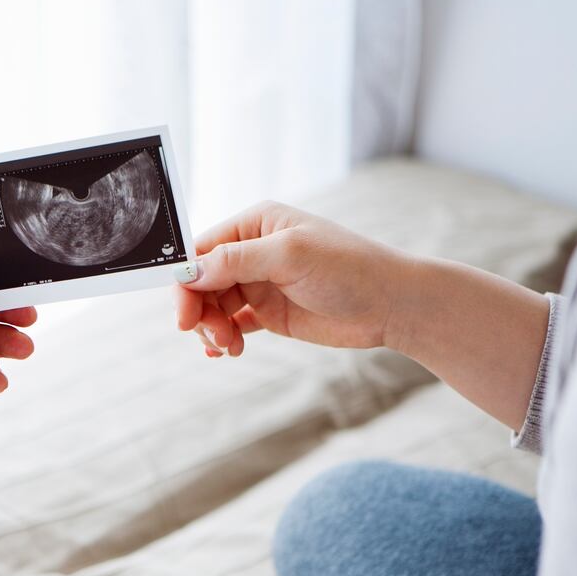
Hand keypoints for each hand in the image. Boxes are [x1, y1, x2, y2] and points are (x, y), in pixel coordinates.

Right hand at [175, 201, 409, 356]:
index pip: (202, 251)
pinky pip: (231, 323)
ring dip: (212, 328)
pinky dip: (222, 338)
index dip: (186, 282)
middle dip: (200, 311)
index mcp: (254, 224)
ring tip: (229, 347)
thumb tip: (189, 271)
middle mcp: (252, 251)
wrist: (392, 304)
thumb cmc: (349, 268)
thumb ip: (236, 260)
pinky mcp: (269, 312)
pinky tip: (226, 351)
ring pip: (214, 306)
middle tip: (213, 337)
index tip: (184, 315)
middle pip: (202, 282)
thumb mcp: (289, 255)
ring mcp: (260, 282)